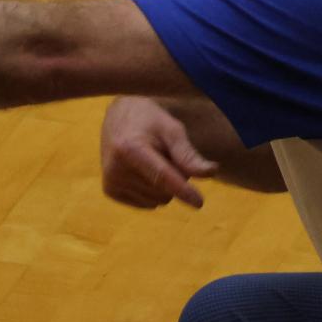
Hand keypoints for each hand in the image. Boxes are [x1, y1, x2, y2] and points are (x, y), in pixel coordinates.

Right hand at [100, 96, 217, 208]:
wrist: (119, 117)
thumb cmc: (150, 121)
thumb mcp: (172, 129)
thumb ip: (188, 153)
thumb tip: (210, 173)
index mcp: (130, 149)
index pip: (162, 176)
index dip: (182, 190)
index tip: (199, 203)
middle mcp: (116, 169)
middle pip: (164, 190)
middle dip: (174, 177)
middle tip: (165, 154)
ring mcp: (111, 182)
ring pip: (158, 200)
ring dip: (164, 185)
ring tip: (153, 160)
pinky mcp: (110, 191)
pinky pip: (147, 204)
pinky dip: (152, 191)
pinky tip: (143, 171)